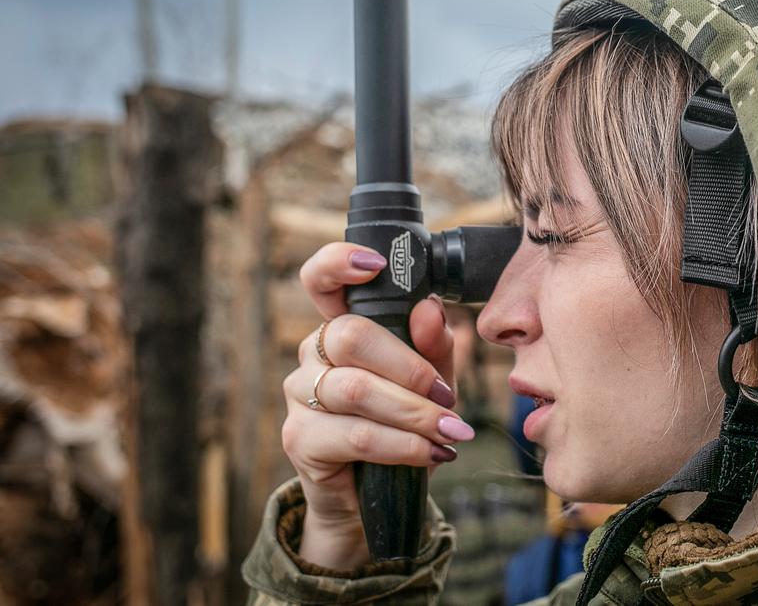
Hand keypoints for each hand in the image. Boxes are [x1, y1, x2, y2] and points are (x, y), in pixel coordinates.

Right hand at [280, 242, 473, 569]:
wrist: (376, 499)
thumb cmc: (403, 427)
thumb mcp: (433, 383)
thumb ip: (434, 346)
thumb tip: (430, 309)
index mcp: (342, 327)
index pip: (321, 281)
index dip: (337, 263)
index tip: (373, 264)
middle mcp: (313, 354)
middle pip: (350, 336)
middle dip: (410, 368)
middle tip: (449, 396)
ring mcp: (300, 396)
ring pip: (356, 390)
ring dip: (415, 413)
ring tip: (452, 432)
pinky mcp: (300, 440)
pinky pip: (357, 435)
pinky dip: (405, 446)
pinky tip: (432, 454)